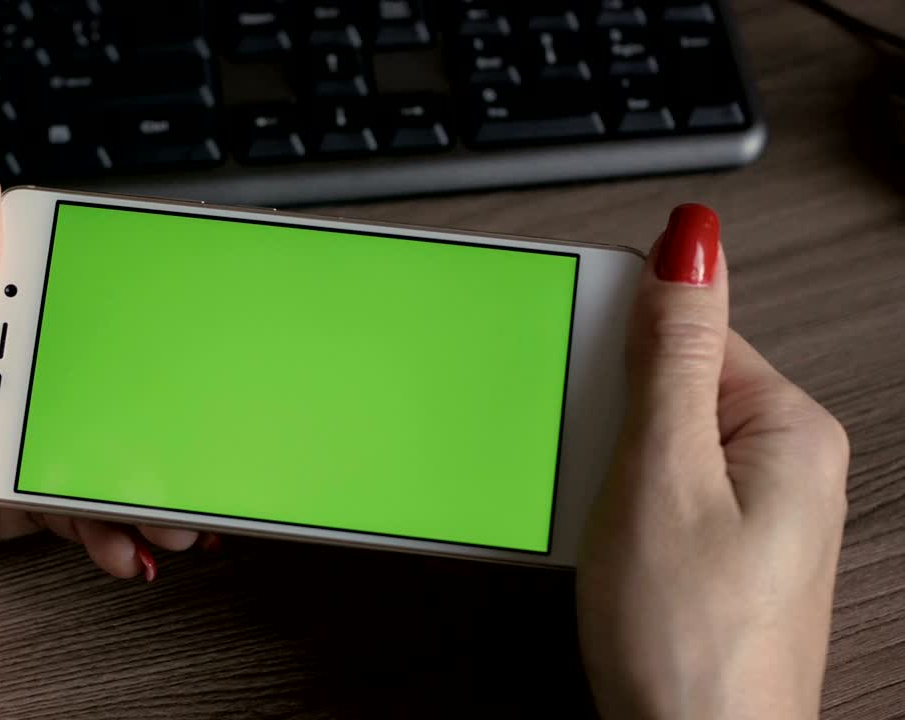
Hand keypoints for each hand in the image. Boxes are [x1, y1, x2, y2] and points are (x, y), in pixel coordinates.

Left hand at [0, 137, 201, 719]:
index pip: (5, 278)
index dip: (73, 275)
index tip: (137, 281)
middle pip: (53, 368)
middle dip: (122, 396)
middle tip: (173, 417)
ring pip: (63, 441)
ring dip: (120, 474)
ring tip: (163, 507)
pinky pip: (54, 501)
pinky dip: (95, 523)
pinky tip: (118, 543)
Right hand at [577, 205, 849, 718]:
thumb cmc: (690, 642)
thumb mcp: (661, 474)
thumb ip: (671, 355)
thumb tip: (692, 244)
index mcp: (790, 428)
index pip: (697, 328)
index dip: (620, 345)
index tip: (577, 369)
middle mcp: (785, 463)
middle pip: (674, 383)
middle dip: (612, 414)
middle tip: (597, 470)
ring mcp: (754, 509)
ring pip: (655, 439)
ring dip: (608, 462)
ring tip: (602, 520)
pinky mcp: (718, 546)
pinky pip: (657, 487)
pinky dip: (617, 500)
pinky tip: (607, 539)